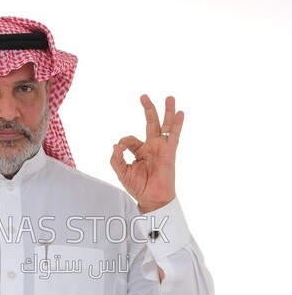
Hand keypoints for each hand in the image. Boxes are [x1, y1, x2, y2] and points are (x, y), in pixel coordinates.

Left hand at [110, 94, 183, 212]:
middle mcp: (152, 147)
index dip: (124, 141)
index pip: (131, 139)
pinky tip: (180, 113)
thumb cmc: (139, 187)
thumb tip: (115, 145)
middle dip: (148, 109)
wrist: (152, 198)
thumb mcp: (122, 173)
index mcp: (140, 151)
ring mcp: (162, 148)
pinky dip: (177, 124)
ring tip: (169, 97)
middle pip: (151, 123)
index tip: (119, 147)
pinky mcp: (170, 152)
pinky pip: (174, 136)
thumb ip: (116, 159)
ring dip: (167, 111)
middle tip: (143, 96)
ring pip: (165, 126)